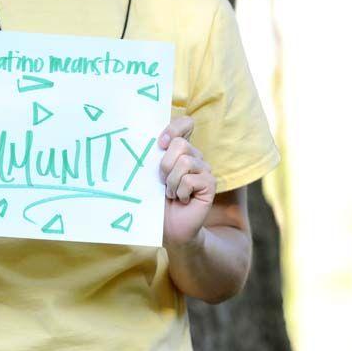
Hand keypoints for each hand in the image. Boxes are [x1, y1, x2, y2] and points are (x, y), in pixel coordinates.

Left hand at [159, 116, 215, 247]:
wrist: (167, 226)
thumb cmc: (155, 199)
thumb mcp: (149, 175)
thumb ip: (151, 156)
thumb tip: (141, 141)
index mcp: (179, 150)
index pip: (185, 124)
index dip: (173, 128)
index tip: (159, 144)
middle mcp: (194, 156)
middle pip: (180, 144)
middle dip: (165, 165)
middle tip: (163, 182)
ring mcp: (204, 169)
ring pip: (184, 161)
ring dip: (171, 182)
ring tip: (171, 193)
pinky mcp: (210, 184)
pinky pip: (191, 179)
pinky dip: (180, 192)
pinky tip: (181, 200)